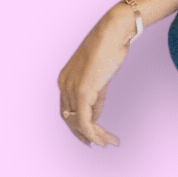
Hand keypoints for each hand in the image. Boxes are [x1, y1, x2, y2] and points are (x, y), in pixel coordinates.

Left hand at [57, 7, 132, 147]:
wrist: (113, 32)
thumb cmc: (110, 47)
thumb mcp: (100, 75)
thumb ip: (95, 96)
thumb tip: (94, 117)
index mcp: (65, 79)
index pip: (67, 110)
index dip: (77, 126)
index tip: (91, 136)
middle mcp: (64, 85)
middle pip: (69, 119)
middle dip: (84, 135)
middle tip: (101, 144)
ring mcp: (72, 88)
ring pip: (78, 122)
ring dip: (94, 136)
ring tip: (110, 142)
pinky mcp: (83, 91)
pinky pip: (85, 120)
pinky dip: (94, 133)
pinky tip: (104, 139)